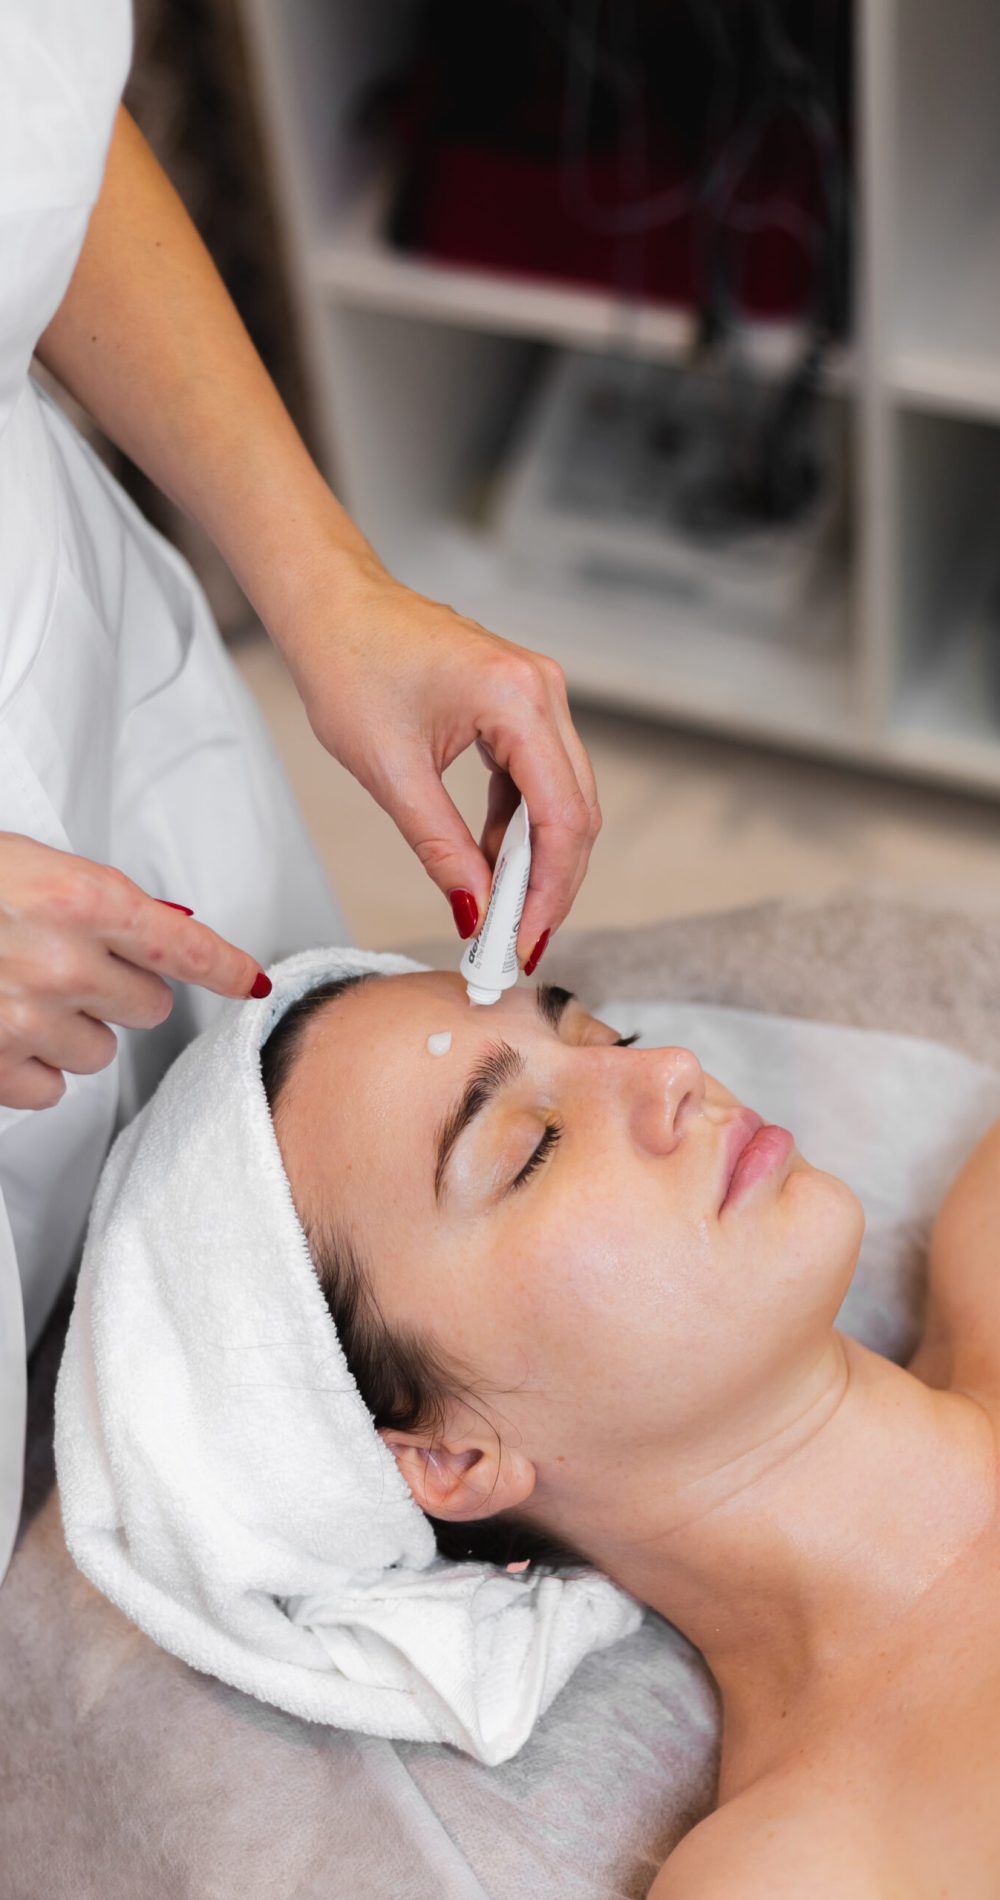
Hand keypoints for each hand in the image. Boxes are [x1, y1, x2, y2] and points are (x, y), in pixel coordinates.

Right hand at [0, 833, 269, 1109]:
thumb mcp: (33, 863)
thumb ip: (103, 900)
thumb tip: (170, 926)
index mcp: (81, 900)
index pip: (186, 947)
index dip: (227, 969)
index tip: (250, 981)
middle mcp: (64, 962)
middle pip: (151, 1008)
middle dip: (119, 992)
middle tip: (65, 966)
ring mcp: (27, 1018)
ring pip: (99, 1054)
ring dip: (71, 1033)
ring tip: (21, 994)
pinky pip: (50, 1090)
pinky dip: (31, 1069)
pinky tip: (6, 1032)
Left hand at [280, 560, 601, 964]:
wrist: (331, 607)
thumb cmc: (348, 665)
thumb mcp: (391, 772)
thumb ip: (441, 847)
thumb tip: (474, 912)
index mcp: (517, 699)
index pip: (563, 816)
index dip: (549, 890)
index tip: (523, 941)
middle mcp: (543, 690)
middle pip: (577, 811)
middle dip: (551, 884)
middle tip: (518, 941)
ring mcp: (538, 693)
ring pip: (563, 797)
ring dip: (538, 860)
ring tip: (504, 914)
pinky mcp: (520, 703)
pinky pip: (537, 779)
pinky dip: (520, 826)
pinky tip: (491, 862)